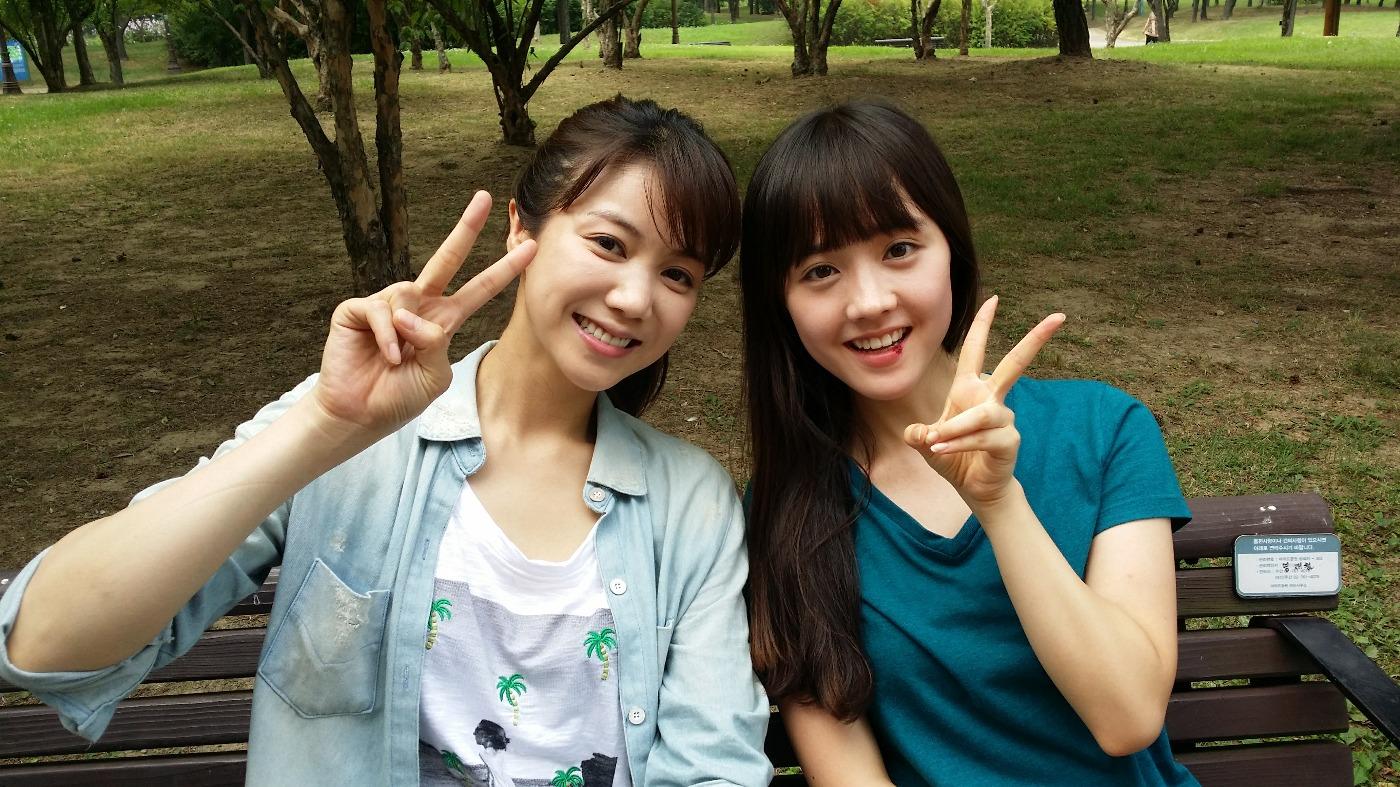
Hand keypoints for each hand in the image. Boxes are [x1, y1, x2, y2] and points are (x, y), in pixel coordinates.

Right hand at [309, 192, 535, 436]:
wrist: (359, 415)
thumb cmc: (398, 397)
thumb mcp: (434, 376)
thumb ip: (437, 344)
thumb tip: (416, 314)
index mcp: (442, 321)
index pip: (479, 289)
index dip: (503, 269)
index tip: (529, 247)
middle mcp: (417, 305)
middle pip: (446, 259)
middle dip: (466, 228)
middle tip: (486, 197)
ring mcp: (387, 304)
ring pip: (409, 297)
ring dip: (407, 332)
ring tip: (398, 358)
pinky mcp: (356, 309)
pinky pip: (381, 311)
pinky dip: (388, 336)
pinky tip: (387, 355)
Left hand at [903, 296, 1063, 512]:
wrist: (975, 489)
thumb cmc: (954, 458)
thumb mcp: (927, 443)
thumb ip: (918, 435)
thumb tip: (918, 433)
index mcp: (969, 390)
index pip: (975, 351)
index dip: (982, 325)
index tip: (994, 298)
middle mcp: (991, 399)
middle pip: (1015, 364)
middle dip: (1035, 340)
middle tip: (1059, 317)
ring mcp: (1004, 419)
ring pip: (980, 414)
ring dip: (954, 428)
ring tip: (935, 442)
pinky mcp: (1008, 440)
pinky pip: (981, 436)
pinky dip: (959, 443)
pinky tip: (942, 450)